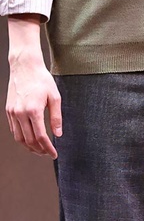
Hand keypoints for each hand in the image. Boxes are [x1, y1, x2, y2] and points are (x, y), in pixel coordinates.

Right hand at [6, 17, 61, 157]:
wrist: (25, 67)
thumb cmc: (42, 80)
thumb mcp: (55, 97)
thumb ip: (56, 117)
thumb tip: (58, 134)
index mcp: (33, 110)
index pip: (41, 137)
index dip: (48, 148)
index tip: (54, 154)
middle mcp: (20, 113)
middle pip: (29, 140)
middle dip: (39, 150)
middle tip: (48, 153)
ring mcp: (12, 112)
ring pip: (19, 137)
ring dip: (29, 147)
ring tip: (39, 150)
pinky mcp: (8, 110)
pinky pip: (14, 130)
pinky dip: (21, 138)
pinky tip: (29, 139)